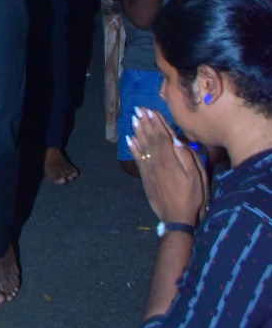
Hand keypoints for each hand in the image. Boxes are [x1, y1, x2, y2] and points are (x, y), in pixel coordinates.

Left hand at [127, 106, 207, 224]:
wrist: (177, 218)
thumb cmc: (192, 197)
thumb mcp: (197, 177)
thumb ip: (187, 157)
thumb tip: (177, 140)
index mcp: (171, 159)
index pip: (162, 136)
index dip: (156, 122)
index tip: (151, 110)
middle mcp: (157, 161)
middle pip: (150, 138)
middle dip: (145, 122)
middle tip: (139, 109)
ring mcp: (150, 169)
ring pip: (142, 146)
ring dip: (138, 131)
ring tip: (134, 119)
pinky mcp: (145, 177)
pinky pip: (137, 159)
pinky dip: (133, 148)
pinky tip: (130, 139)